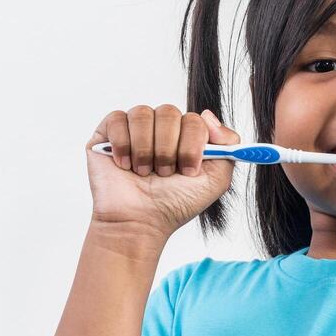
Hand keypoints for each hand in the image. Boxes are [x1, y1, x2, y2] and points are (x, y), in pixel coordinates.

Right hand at [84, 104, 240, 239]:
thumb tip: (208, 115)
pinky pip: (117, 118)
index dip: (192, 144)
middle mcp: (159, 128)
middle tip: (163, 174)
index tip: (188, 170)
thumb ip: (229, 147)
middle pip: (169, 112)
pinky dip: (123, 144)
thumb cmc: (174, 205)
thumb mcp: (215, 181)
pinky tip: (124, 165)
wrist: (139, 223)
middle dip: (167, 149)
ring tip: (143, 172)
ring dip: (145, 149)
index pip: (195, 119)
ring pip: (142, 113)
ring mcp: (133, 129)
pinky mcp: (106, 134)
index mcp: (184, 135)